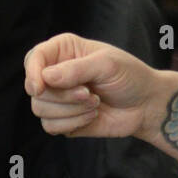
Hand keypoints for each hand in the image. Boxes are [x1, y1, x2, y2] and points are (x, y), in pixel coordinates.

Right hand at [24, 33, 164, 140]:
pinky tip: (92, 116)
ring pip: (40, 109)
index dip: (32, 72)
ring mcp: (58, 98)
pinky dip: (72, 123)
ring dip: (70, 111)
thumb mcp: (107, 64)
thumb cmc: (129, 76)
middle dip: (63, 96)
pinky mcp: (63, 120)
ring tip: (95, 103)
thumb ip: (75, 69)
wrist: (145, 104)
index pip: (34, 58)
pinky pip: (51, 127)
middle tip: (89, 94)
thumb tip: (45, 78)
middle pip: (35, 89)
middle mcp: (56, 73)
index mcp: (64, 50)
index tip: (40, 87)